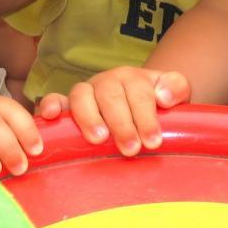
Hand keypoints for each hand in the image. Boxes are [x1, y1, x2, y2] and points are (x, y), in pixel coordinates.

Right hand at [36, 66, 190, 155]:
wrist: (140, 101)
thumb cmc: (157, 103)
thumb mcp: (173, 93)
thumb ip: (176, 87)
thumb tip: (163, 97)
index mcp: (133, 78)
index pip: (139, 93)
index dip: (146, 117)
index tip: (153, 141)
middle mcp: (107, 81)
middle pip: (111, 95)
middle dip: (122, 123)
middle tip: (131, 148)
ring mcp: (86, 92)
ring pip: (81, 95)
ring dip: (89, 117)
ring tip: (99, 139)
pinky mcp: (67, 105)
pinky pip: (55, 99)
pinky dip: (50, 104)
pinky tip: (50, 116)